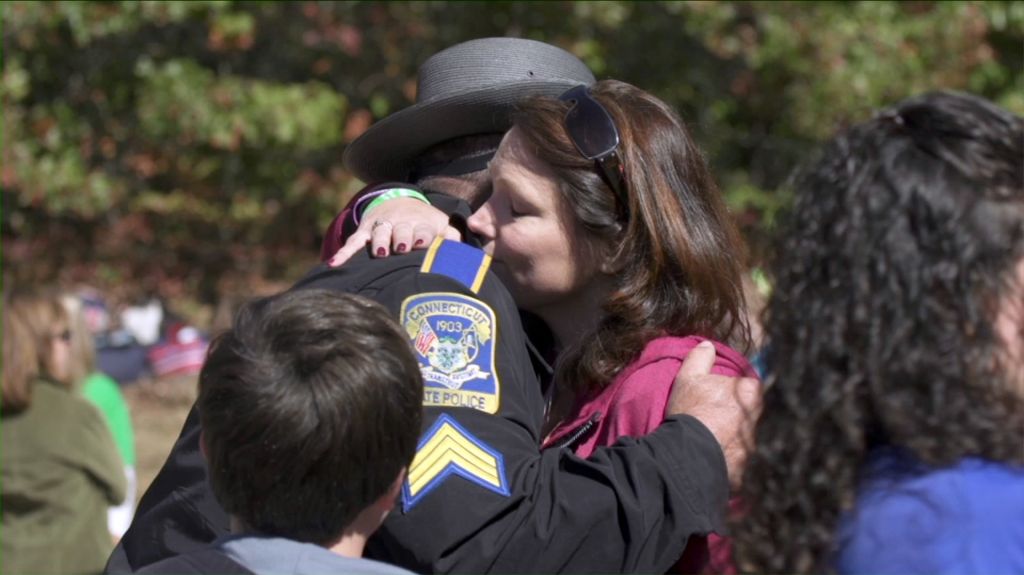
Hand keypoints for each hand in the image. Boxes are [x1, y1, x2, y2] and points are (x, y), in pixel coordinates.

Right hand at [328, 198, 460, 266]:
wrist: (402, 202)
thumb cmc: (426, 225)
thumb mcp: (442, 227)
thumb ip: (453, 238)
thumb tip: (466, 254)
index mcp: (422, 224)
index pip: (423, 229)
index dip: (423, 236)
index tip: (422, 243)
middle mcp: (401, 223)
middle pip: (400, 230)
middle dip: (400, 237)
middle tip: (401, 248)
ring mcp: (382, 226)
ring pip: (379, 233)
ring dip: (379, 241)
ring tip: (380, 253)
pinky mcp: (366, 231)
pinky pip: (354, 242)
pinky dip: (344, 252)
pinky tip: (335, 263)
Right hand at [666, 341, 761, 490]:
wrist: (690, 455)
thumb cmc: (692, 412)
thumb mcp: (689, 378)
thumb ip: (699, 358)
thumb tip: (707, 345)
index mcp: (750, 394)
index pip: (752, 385)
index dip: (738, 388)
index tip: (724, 393)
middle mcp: (758, 420)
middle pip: (752, 411)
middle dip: (740, 413)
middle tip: (719, 415)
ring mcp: (754, 446)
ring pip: (748, 435)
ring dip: (735, 435)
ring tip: (716, 437)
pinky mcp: (747, 468)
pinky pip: (741, 459)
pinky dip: (732, 457)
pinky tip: (717, 457)